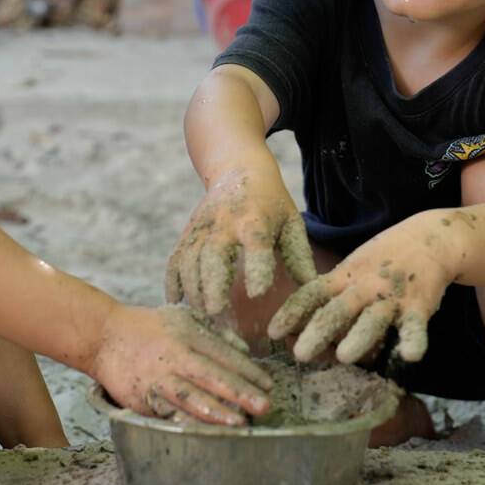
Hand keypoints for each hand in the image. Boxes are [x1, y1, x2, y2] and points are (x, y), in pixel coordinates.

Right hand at [93, 306, 273, 424]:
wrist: (104, 336)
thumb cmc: (150, 327)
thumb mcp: (183, 318)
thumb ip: (215, 334)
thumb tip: (243, 350)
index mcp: (186, 334)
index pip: (223, 354)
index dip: (248, 370)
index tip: (269, 385)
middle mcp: (172, 356)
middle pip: (210, 376)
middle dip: (239, 392)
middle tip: (264, 405)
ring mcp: (156, 379)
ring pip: (188, 397)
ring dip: (215, 411)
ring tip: (238, 422)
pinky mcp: (142, 399)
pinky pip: (168, 413)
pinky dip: (187, 423)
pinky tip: (205, 432)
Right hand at [165, 171, 316, 314]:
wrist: (238, 169)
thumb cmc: (271, 204)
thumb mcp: (291, 223)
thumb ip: (299, 256)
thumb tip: (311, 290)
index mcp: (256, 220)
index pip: (256, 244)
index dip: (256, 268)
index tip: (257, 293)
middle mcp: (225, 223)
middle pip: (214, 254)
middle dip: (213, 283)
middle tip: (216, 311)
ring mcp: (202, 227)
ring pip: (190, 259)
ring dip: (194, 288)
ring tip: (202, 315)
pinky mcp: (187, 233)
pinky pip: (175, 259)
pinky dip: (173, 281)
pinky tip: (177, 302)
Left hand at [267, 214, 453, 364]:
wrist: (430, 238)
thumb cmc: (383, 260)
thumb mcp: (352, 268)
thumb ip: (331, 292)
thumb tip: (300, 322)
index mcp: (345, 276)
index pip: (313, 293)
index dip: (292, 312)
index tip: (273, 332)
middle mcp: (365, 286)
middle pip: (338, 309)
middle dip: (318, 331)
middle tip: (300, 354)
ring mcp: (392, 296)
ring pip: (373, 318)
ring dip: (359, 337)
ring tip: (344, 356)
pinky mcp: (420, 306)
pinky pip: (416, 326)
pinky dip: (414, 340)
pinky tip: (409, 356)